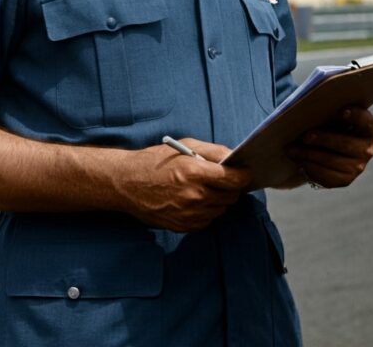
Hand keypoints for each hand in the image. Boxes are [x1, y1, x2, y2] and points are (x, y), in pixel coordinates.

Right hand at [113, 139, 251, 232]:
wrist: (127, 184)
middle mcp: (194, 196)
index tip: (246, 172)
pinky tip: (194, 199)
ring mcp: (189, 214)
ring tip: (204, 187)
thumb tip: (234, 157)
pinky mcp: (184, 226)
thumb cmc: (155, 161)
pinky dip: (207, 210)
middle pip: (231, 196)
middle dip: (231, 186)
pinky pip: (208, 220)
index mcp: (194, 172)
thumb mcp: (184, 146)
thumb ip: (213, 151)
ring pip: (221, 208)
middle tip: (223, 178)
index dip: (243, 175)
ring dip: (219, 198)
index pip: (233, 179)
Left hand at [286, 107, 372, 188]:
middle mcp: (367, 149)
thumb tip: (308, 111)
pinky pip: (327, 177)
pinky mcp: (346, 180)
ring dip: (309, 155)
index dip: (355, 116)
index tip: (340, 111)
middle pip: (345, 143)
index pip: (365, 121)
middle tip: (305, 136)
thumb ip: (327, 111)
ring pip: (331, 161)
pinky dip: (311, 168)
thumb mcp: (332, 116)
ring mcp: (358, 167)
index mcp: (368, 128)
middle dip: (323, 139)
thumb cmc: (330, 124)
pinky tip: (299, 161)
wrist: (329, 148)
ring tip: (291, 149)